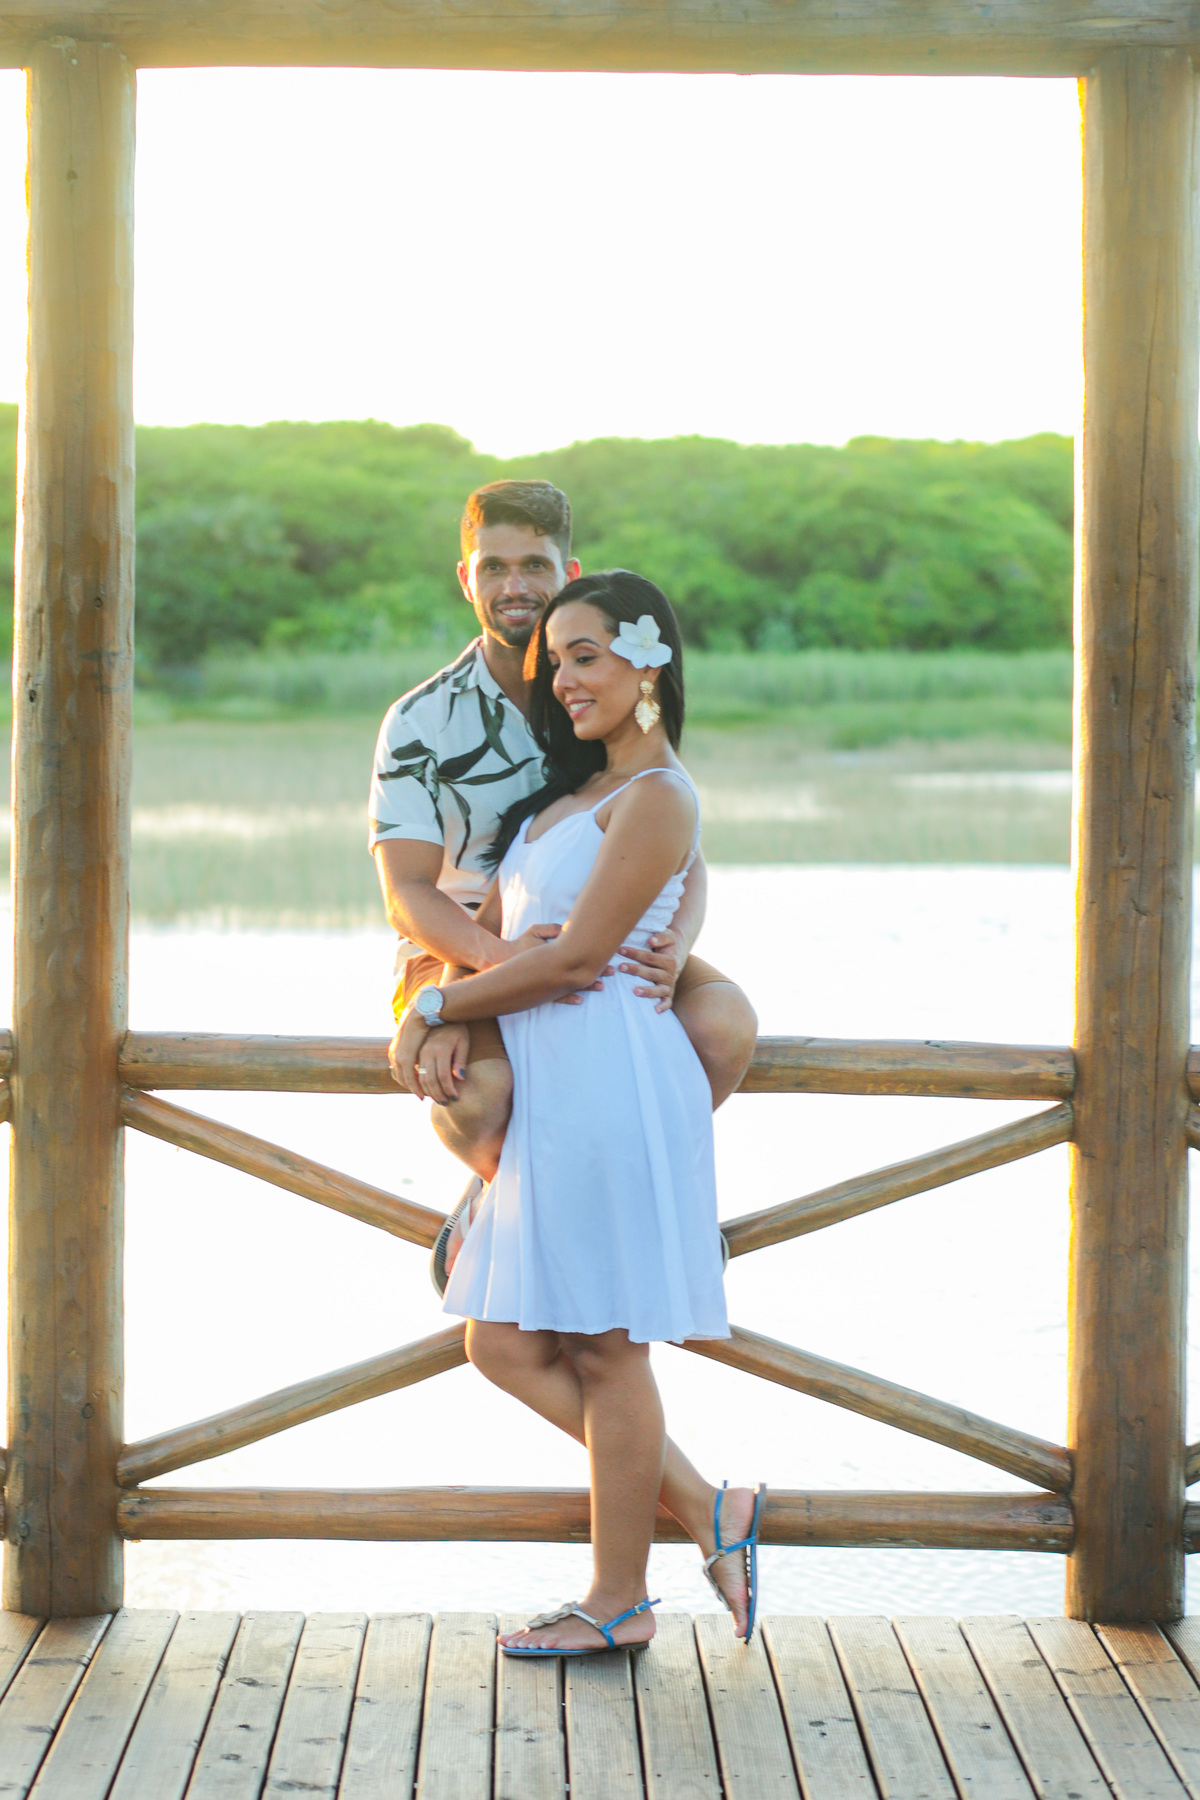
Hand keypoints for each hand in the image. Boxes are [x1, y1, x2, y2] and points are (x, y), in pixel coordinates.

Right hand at [411, 1022, 470, 1103]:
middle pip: (428, 1080)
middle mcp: (426, 1050)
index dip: (448, 1090)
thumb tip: (460, 1079)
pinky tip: (418, 1088)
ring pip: (414, 1077)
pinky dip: (409, 1081)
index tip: (454, 1098)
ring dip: (421, 1090)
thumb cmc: (455, 1027)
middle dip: (436, 1094)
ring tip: (431, 1098)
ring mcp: (416, 1050)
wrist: (438, 1009)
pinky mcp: (408, 1049)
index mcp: (440, 1049)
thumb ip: (460, 1060)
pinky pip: (404, 1069)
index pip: (444, 1076)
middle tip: (444, 1102)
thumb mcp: (463, 1041)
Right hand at [494, 920, 608, 1005]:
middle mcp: (551, 969)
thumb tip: (567, 928)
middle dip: (596, 971)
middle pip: (579, 970)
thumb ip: (551, 930)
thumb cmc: (518, 946)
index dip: (593, 956)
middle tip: (612, 971)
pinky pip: (557, 996)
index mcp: (553, 954)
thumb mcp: (533, 932)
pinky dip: (568, 998)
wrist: (500, 963)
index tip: (608, 957)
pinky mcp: (542, 989)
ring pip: (571, 984)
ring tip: (602, 987)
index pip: (577, 954)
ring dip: (587, 986)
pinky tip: (579, 1000)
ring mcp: (547, 981)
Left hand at [619, 929, 682, 1012]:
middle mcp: (670, 974)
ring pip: (658, 990)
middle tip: (620, 967)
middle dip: (635, 970)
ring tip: (634, 991)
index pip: (650, 957)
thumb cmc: (665, 946)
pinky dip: (662, 1007)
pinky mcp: (668, 995)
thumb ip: (661, 936)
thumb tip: (652, 941)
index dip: (635, 953)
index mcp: (670, 960)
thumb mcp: (668, 936)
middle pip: (651, 973)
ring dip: (647, 991)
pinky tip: (654, 1010)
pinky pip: (667, 1002)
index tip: (621, 950)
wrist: (675, 957)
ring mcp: (669, 986)